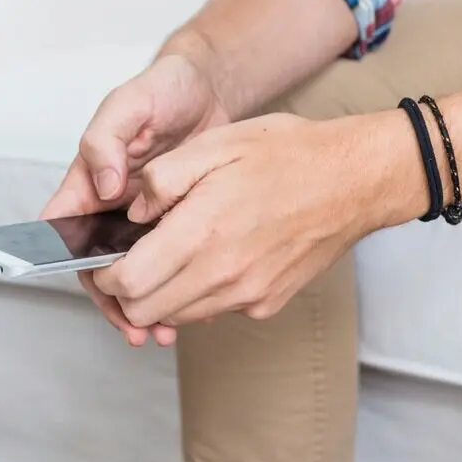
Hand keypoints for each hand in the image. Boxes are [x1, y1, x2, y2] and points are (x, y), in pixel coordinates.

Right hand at [40, 54, 229, 346]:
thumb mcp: (129, 104)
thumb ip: (105, 140)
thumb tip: (103, 186)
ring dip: (144, 305)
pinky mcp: (171, 226)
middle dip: (115, 302)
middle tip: (134, 328)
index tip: (88, 290)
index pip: (60, 233)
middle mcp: (108, 209)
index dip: (64, 266)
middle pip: (96, 268)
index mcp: (86, 184)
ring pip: (132, 275)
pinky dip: (174, 288)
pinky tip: (190, 307)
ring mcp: (138, 222)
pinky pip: (165, 265)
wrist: (208, 88)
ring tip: (160, 331)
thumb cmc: (162, 90)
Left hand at [92, 111, 401, 329]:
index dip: (106, 275)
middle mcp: (222, 274)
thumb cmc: (290, 155)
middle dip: (127, 292)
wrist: (356, 179)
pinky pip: (212, 311)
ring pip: (175, 317)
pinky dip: (198, 294)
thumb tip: (131, 214)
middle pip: (145, 311)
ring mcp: (246, 295)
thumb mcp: (215, 144)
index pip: (129, 283)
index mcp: (202, 232)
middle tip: (130, 262)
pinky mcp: (264, 304)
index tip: (106, 260)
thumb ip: (162, 180)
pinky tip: (211, 260)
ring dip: (161, 296)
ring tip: (171, 257)